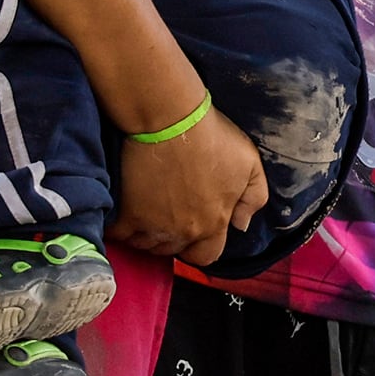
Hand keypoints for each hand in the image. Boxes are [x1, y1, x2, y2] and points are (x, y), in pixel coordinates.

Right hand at [111, 106, 269, 266]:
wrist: (171, 120)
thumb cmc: (213, 137)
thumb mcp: (250, 163)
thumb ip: (254, 199)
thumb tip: (240, 225)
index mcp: (214, 223)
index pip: (208, 255)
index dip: (202, 245)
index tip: (194, 229)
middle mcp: (184, 231)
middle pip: (175, 250)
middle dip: (174, 239)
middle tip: (169, 214)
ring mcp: (154, 226)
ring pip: (147, 245)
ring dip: (147, 234)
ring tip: (147, 212)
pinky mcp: (127, 215)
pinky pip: (120, 236)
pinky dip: (120, 229)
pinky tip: (124, 214)